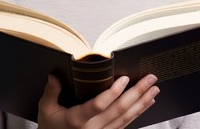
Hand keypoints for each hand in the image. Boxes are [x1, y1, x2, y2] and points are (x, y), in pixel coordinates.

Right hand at [37, 74, 159, 128]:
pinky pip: (125, 124)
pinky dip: (138, 113)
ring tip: (154, 89)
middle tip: (150, 79)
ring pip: (126, 118)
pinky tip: (146, 103)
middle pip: (119, 110)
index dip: (113, 93)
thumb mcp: (45, 110)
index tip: (123, 79)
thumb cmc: (50, 128)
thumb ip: (51, 92)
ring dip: (142, 102)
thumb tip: (54, 75)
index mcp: (77, 120)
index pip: (99, 106)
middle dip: (137, 93)